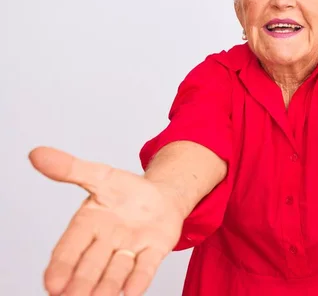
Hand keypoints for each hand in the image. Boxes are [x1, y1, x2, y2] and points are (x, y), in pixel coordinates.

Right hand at [29, 146, 183, 295]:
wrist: (161, 196)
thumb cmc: (126, 191)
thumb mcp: (100, 176)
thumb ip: (71, 169)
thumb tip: (37, 153)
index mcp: (87, 225)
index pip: (69, 249)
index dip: (61, 267)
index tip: (52, 285)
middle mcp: (106, 243)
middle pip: (91, 266)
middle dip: (81, 283)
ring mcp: (130, 249)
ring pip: (115, 272)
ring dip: (107, 287)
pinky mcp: (153, 252)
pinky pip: (145, 269)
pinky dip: (138, 281)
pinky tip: (132, 293)